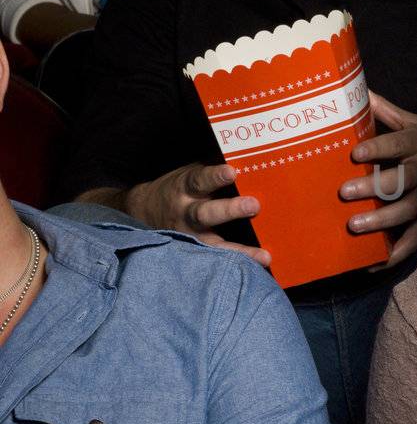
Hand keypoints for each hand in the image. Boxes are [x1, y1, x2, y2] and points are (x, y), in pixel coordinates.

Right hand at [126, 163, 268, 264]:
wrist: (144, 211)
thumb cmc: (179, 188)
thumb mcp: (190, 174)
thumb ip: (212, 169)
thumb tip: (248, 154)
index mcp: (185, 188)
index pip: (199, 180)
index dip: (215, 176)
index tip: (231, 172)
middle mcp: (187, 214)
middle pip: (206, 213)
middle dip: (230, 210)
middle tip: (254, 205)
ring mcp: (191, 237)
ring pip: (214, 245)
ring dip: (240, 251)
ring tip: (264, 256)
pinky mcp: (197, 253)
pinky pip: (218, 261)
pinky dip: (239, 265)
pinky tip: (261, 268)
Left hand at [339, 93, 416, 267]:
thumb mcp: (413, 121)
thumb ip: (384, 110)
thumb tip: (356, 89)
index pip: (397, 144)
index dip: (378, 149)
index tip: (355, 153)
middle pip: (401, 181)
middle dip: (373, 188)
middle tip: (345, 192)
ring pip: (408, 212)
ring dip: (381, 221)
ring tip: (355, 225)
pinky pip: (413, 240)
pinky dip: (393, 254)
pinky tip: (371, 264)